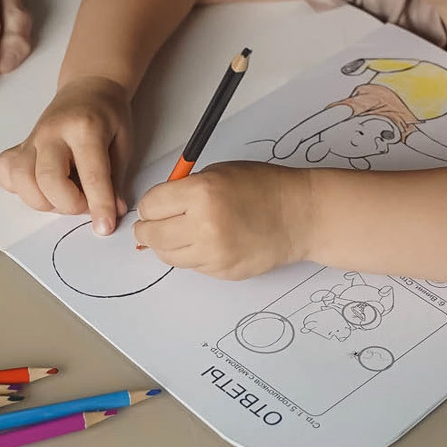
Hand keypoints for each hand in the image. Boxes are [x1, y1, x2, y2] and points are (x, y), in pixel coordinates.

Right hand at [0, 76, 133, 232]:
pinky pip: (5, 171)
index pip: (91, 174)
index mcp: (85, 127)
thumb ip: (115, 180)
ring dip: (43, 200)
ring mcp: (32, 138)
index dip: (99, 205)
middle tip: (86, 204)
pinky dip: (18, 187)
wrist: (88, 88)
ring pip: (21, 179)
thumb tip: (110, 213)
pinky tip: (39, 187)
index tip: (104, 227)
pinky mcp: (20, 145)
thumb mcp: (123, 143)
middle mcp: (53, 132)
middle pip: (48, 179)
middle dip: (68, 204)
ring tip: (64, 197)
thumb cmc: (108, 116)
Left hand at [134, 162, 314, 279]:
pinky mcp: (223, 273)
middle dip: (147, 229)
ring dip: (166, 245)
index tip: (152, 207)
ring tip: (177, 233)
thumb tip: (155, 209)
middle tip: (150, 225)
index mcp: (201, 193)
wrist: (299, 215)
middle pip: (152, 235)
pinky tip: (204, 242)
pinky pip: (191, 266)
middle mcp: (204, 226)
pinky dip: (190, 255)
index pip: (150, 206)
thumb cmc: (262, 187)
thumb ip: (184, 190)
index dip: (149, 206)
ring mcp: (214, 254)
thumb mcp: (218, 173)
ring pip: (168, 256)